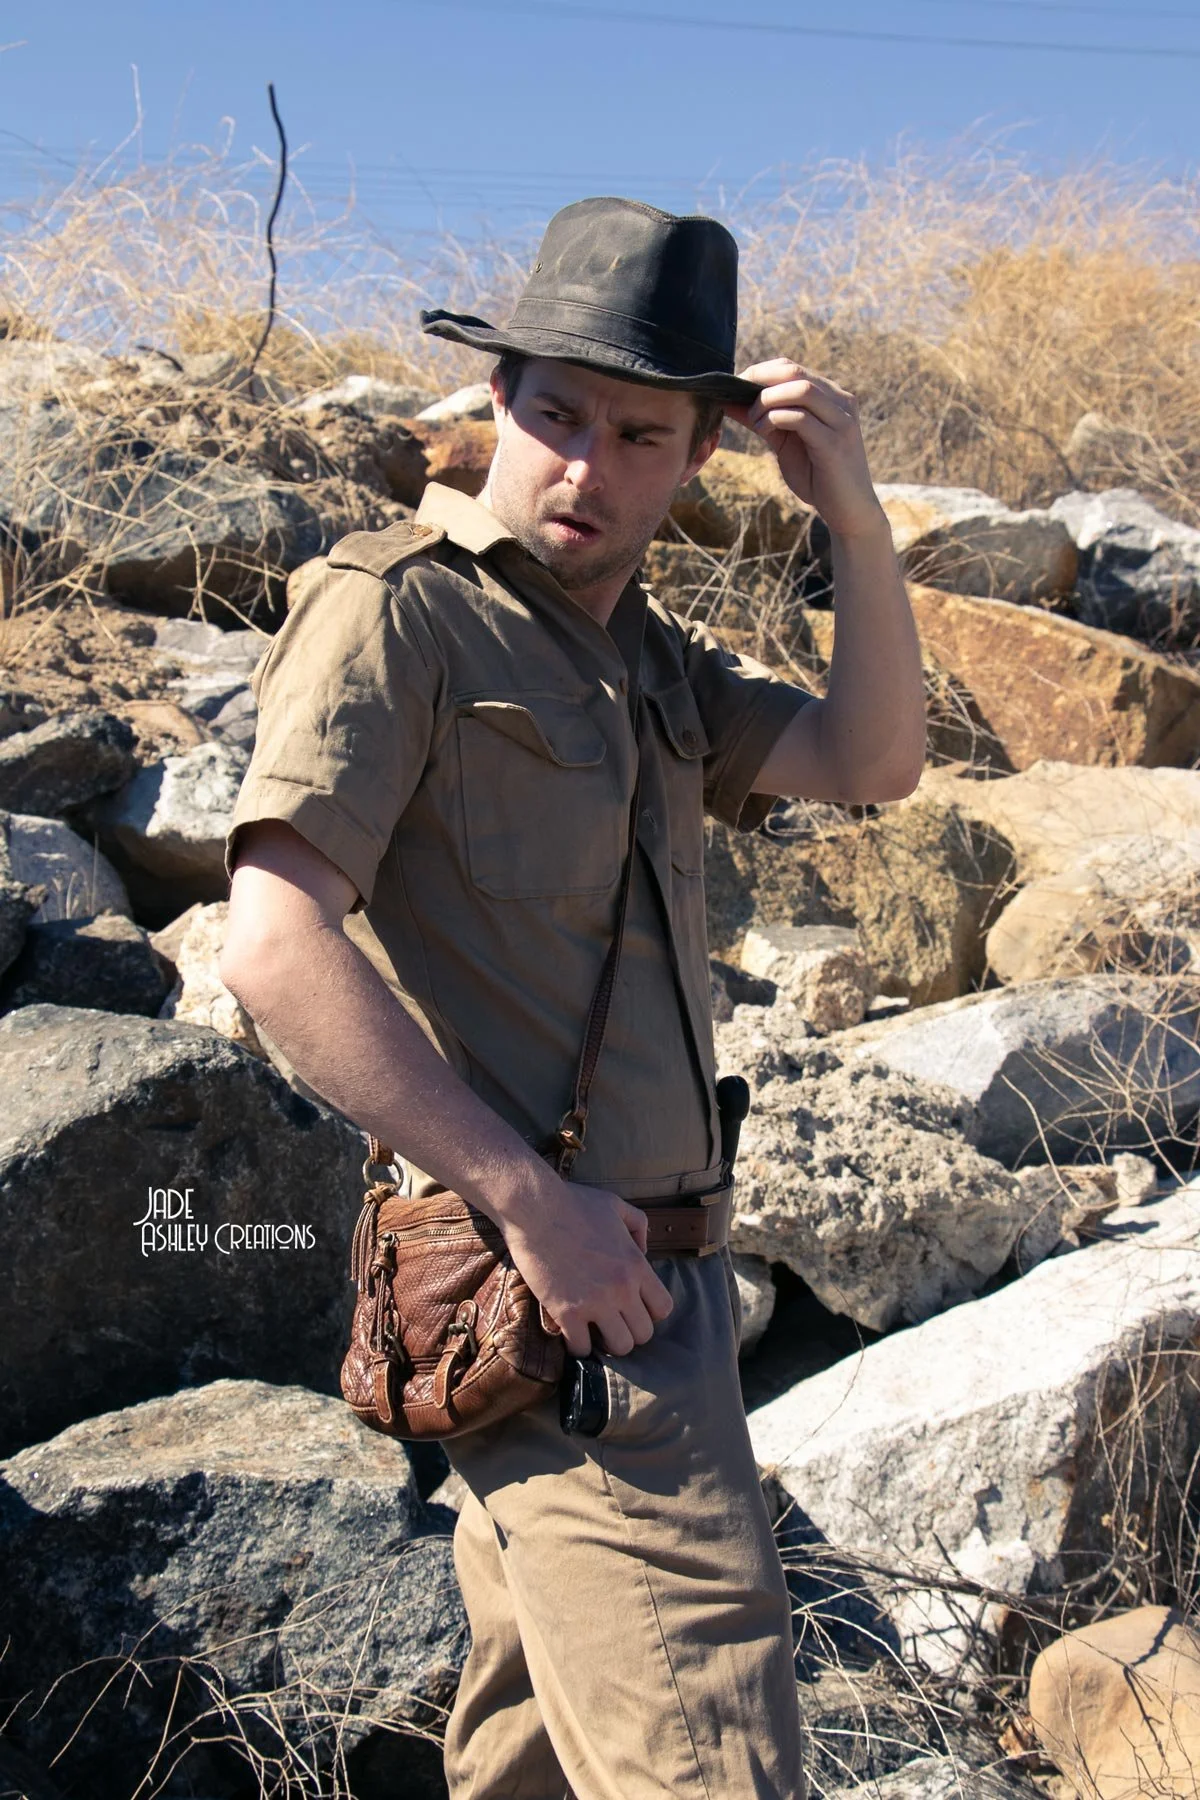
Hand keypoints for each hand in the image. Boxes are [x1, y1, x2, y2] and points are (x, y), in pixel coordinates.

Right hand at [501, 1173, 673, 1356]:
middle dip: (630, 1329)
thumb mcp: (616, 1205)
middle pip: (643, 1334)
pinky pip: (581, 1348)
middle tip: (613, 1320)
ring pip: (620, 1347)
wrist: (535, 1208)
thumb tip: (643, 1249)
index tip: (634, 1307)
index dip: (650, 1312)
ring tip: (595, 1329)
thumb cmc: (574, 1203)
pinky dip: (578, 1345)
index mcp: (636, 1264)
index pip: (663, 1308)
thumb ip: (638, 1225)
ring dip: (608, 1342)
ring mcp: (594, 1303)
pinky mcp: (565, 1312)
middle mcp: (621, 1288)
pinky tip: (572, 1332)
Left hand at [724, 358, 887, 540]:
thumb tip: (730, 402)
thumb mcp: (785, 443)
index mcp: (831, 397)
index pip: (792, 368)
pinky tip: (764, 432)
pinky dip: (775, 419)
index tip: (736, 387)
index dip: (761, 372)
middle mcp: (840, 402)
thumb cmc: (817, 477)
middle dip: (759, 380)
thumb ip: (764, 420)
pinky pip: (801, 418)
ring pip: (800, 390)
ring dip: (767, 401)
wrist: (848, 511)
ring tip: (754, 421)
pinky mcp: (835, 442)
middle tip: (737, 398)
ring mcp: (841, 420)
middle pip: (795, 372)